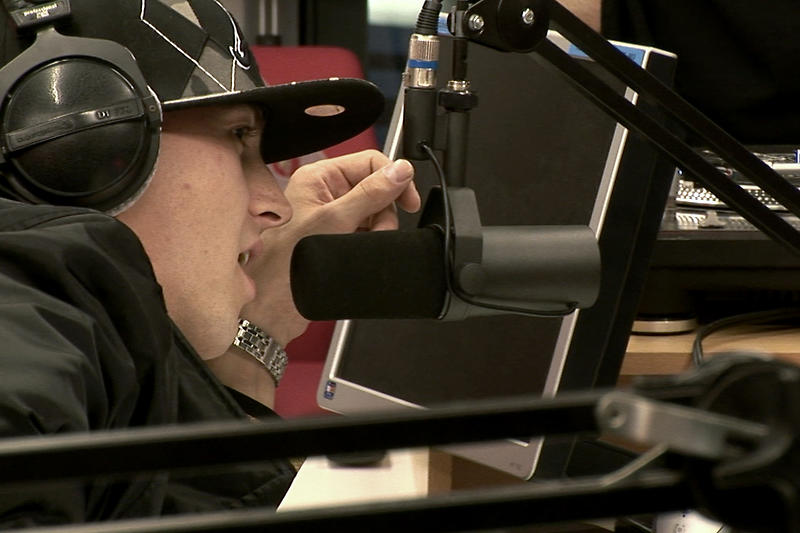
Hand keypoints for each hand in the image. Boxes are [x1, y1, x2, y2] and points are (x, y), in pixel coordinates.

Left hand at [245, 149, 419, 345]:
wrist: (272, 308)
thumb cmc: (284, 265)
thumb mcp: (335, 221)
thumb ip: (371, 194)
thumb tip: (400, 171)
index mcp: (318, 178)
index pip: (370, 162)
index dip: (393, 178)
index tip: (408, 200)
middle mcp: (323, 194)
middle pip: (375, 188)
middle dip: (384, 211)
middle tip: (379, 231)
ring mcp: (330, 217)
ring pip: (374, 213)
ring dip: (378, 230)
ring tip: (362, 247)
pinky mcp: (335, 239)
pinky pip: (366, 232)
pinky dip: (370, 242)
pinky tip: (359, 253)